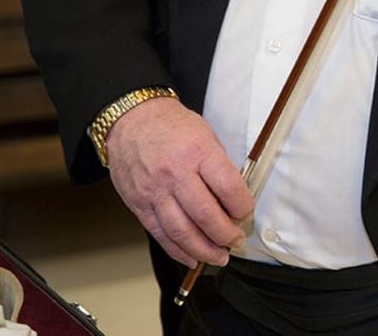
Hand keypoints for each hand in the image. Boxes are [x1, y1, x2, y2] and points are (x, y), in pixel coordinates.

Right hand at [104, 97, 252, 268]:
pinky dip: (178, 250)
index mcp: (197, 152)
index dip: (242, 207)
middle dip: (226, 235)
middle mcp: (175, 173)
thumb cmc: (170, 126)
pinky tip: (192, 257)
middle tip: (236, 241)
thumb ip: (219, 166)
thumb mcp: (205, 134)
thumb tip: (235, 197)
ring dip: (204, 250)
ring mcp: (154, 191)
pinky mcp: (139, 204)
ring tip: (219, 256)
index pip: (228, 187)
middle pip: (206, 215)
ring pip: (182, 232)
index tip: (246, 214)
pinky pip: (160, 234)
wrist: (130, 120)